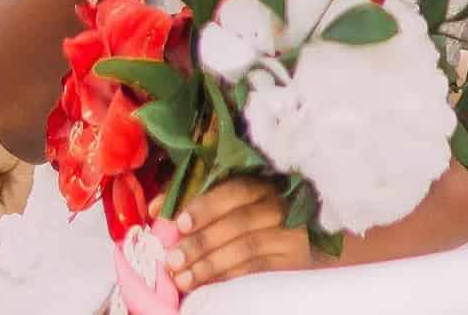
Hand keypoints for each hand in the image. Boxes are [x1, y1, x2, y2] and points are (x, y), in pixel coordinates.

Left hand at [157, 177, 311, 293]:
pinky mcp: (293, 259)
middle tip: (172, 259)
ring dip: (210, 265)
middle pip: (238, 222)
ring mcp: (288, 232)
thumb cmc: (259, 212)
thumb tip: (156, 208)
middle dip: (201, 242)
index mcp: (261, 182)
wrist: (311, 235)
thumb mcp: (232, 198)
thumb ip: (195, 197)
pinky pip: (257, 269)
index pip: (234, 189)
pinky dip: (229, 277)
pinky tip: (207, 285)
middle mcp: (277, 204)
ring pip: (246, 248)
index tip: (179, 224)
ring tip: (183, 278)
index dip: (205, 206)